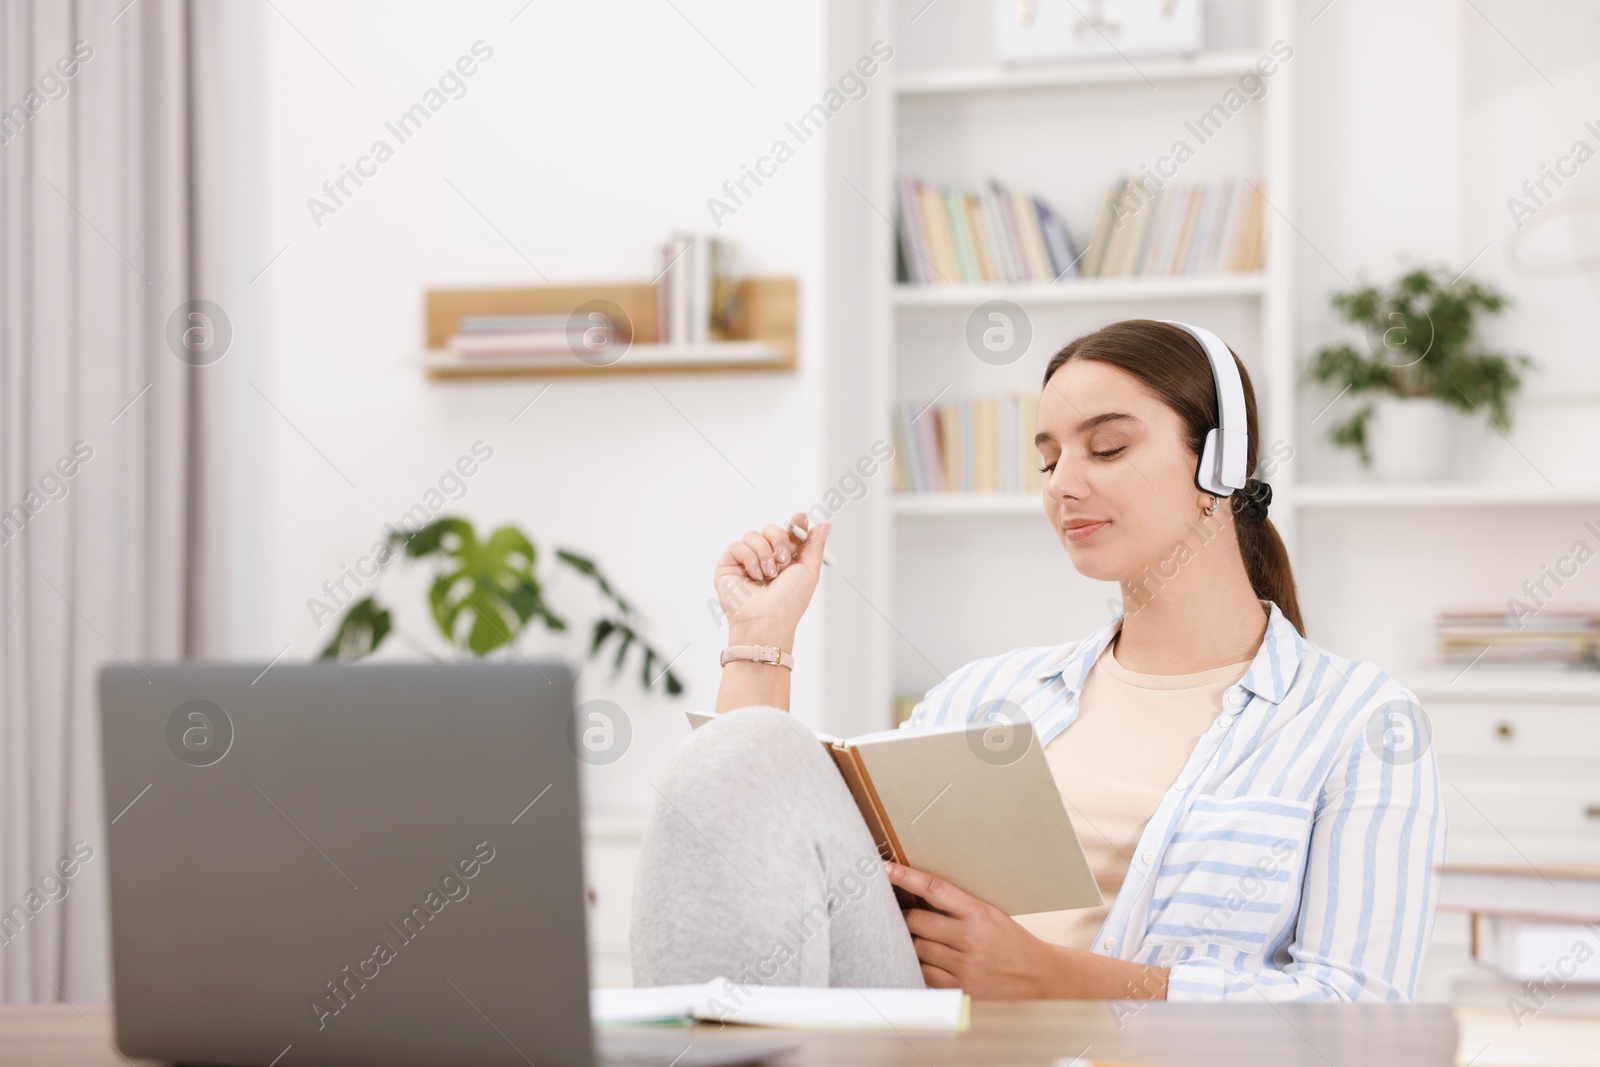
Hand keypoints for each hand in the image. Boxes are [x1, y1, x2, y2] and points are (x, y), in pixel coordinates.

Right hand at [713, 513, 829, 643]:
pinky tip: (754, 575)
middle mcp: (766, 559)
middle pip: (771, 529)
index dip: (795, 522)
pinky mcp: (728, 565)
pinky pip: (737, 545)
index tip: (799, 519)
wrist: (767, 619)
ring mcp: (746, 562)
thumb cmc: (788, 602)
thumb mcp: (809, 571)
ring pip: (753, 535)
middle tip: (783, 559)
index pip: (788, 532)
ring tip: (768, 574)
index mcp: (786, 560)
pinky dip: (749, 558)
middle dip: (779, 540)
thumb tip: (824, 525)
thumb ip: (815, 545)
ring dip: (764, 553)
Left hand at [886, 861, 1059, 997]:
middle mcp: (970, 939)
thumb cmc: (1011, 942)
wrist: (1039, 978)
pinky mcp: (960, 991)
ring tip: (923, 940)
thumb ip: (956, 907)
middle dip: (907, 917)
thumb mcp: (990, 914)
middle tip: (907, 915)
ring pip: (917, 949)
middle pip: (916, 922)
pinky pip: (924, 975)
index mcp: (978, 913)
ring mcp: (964, 968)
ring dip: (914, 943)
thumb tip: (916, 896)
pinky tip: (932, 962)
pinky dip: (923, 966)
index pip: (933, 889)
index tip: (885, 869)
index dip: (905, 877)